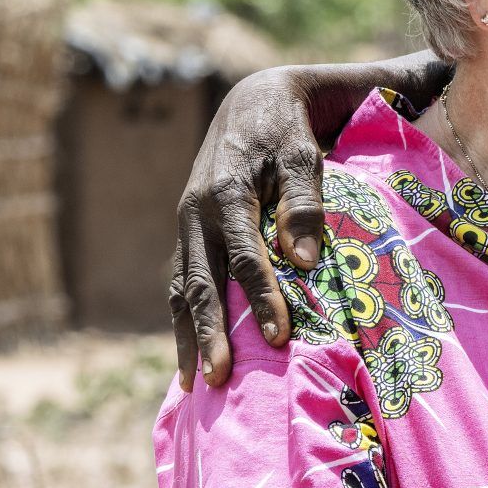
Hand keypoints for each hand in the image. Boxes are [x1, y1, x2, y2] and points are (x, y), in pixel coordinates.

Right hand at [171, 55, 451, 387]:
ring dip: (188, 336)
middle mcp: (198, 212)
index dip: (261, 299)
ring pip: (184, 288)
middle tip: (220, 380)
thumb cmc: (288, 130)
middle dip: (211, 333)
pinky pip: (183, 281)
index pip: (245, 257)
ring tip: (194, 385)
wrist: (252, 102)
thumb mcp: (304, 154)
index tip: (276, 338)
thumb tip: (303, 261)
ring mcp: (188, 224)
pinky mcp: (190, 233)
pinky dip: (184, 319)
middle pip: (203, 282)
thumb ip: (305, 203)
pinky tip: (189, 355)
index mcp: (226, 193)